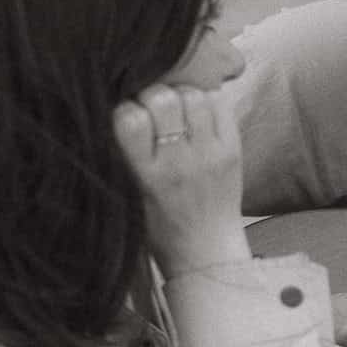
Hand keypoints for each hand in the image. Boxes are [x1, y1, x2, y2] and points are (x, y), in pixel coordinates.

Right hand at [114, 82, 249, 274]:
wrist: (204, 251)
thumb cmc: (158, 225)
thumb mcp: (126, 194)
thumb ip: (120, 155)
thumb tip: (114, 104)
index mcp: (146, 175)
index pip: (129, 118)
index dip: (125, 108)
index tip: (128, 117)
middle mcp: (178, 163)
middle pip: (163, 99)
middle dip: (153, 95)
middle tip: (153, 110)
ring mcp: (210, 155)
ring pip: (194, 95)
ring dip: (181, 94)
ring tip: (177, 110)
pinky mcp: (233, 151)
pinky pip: (220, 104)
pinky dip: (206, 100)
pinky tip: (197, 116)